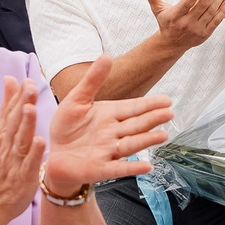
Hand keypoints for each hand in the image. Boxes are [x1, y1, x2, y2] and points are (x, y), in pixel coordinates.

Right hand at [0, 76, 46, 224]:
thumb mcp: (0, 133)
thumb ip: (6, 106)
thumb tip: (9, 79)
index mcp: (3, 134)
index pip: (10, 111)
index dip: (18, 96)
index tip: (26, 79)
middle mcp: (7, 145)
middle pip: (15, 121)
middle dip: (22, 103)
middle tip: (30, 86)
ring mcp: (14, 161)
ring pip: (20, 139)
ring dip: (26, 124)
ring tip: (31, 108)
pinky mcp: (22, 176)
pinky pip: (29, 163)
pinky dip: (34, 153)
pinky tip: (40, 142)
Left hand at [42, 58, 173, 192]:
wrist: (54, 154)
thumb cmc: (66, 127)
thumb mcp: (77, 100)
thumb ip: (93, 80)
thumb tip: (107, 56)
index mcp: (109, 115)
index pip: (133, 108)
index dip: (149, 104)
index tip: (167, 100)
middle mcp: (113, 133)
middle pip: (136, 125)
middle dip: (153, 119)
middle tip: (169, 113)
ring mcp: (109, 151)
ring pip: (132, 145)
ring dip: (147, 141)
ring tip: (163, 135)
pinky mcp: (101, 168)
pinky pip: (119, 168)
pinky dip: (132, 168)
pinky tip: (147, 166)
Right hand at [143, 0, 224, 49]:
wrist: (171, 44)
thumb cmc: (166, 23)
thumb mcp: (157, 10)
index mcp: (175, 16)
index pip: (187, 3)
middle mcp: (186, 23)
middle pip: (202, 5)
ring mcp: (197, 29)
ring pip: (211, 11)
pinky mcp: (205, 34)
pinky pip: (216, 21)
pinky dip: (223, 11)